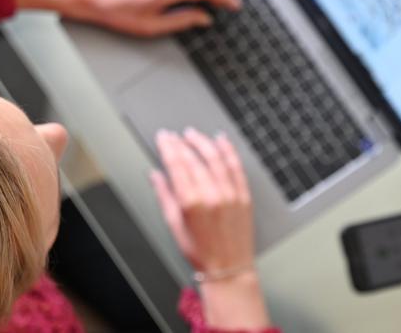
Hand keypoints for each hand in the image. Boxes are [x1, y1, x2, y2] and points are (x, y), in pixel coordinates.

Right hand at [150, 128, 253, 273]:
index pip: (177, 165)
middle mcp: (212, 195)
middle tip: (174, 135)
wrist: (228, 267)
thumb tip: (156, 175)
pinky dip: (228, 150)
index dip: (168, 148)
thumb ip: (165, 196)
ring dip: (203, 142)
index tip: (163, 137)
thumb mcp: (175, 226)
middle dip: (181, 143)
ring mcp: (231, 194)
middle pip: (194, 159)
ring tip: (193, 134)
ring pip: (216, 158)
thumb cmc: (201, 252)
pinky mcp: (244, 196)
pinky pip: (236, 167)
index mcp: (192, 203)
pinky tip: (221, 140)